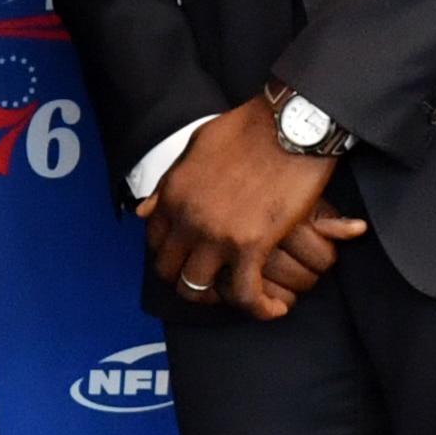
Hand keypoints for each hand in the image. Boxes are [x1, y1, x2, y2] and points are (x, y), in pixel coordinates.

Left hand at [139, 97, 351, 319]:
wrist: (291, 125)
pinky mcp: (251, 245)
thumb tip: (144, 212)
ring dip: (217, 299)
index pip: (155, 243)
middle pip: (171, 271)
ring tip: (240, 296)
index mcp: (173, 194)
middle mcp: (187, 219)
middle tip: (214, 284)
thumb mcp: (197, 147)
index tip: (191, 259)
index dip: (171, 257)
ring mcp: (217, 235)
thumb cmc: (250, 129)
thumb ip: (170, 184)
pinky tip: (273, 309)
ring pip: (198, 289)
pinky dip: (259, 309)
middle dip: (188, 282)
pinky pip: (245, 295)